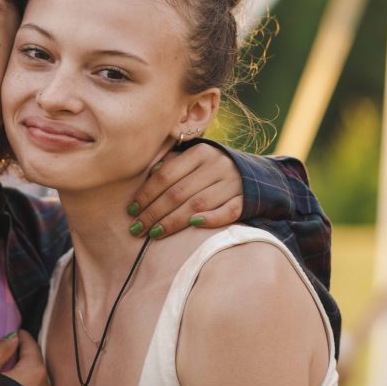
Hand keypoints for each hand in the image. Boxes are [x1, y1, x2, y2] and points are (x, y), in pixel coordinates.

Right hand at [0, 331, 53, 385]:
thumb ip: (0, 350)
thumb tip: (13, 338)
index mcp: (35, 371)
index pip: (32, 346)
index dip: (23, 337)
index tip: (17, 332)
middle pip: (37, 363)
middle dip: (25, 357)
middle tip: (11, 353)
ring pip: (38, 381)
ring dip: (28, 375)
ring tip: (11, 375)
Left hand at [128, 143, 242, 238]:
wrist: (255, 175)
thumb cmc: (213, 169)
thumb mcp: (195, 159)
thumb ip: (173, 164)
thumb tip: (150, 174)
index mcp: (200, 153)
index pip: (166, 175)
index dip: (146, 194)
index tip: (131, 210)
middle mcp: (217, 166)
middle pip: (178, 192)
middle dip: (154, 212)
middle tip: (137, 228)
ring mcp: (232, 183)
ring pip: (198, 204)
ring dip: (173, 221)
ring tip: (154, 233)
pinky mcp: (245, 200)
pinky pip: (227, 212)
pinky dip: (210, 219)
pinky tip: (193, 226)